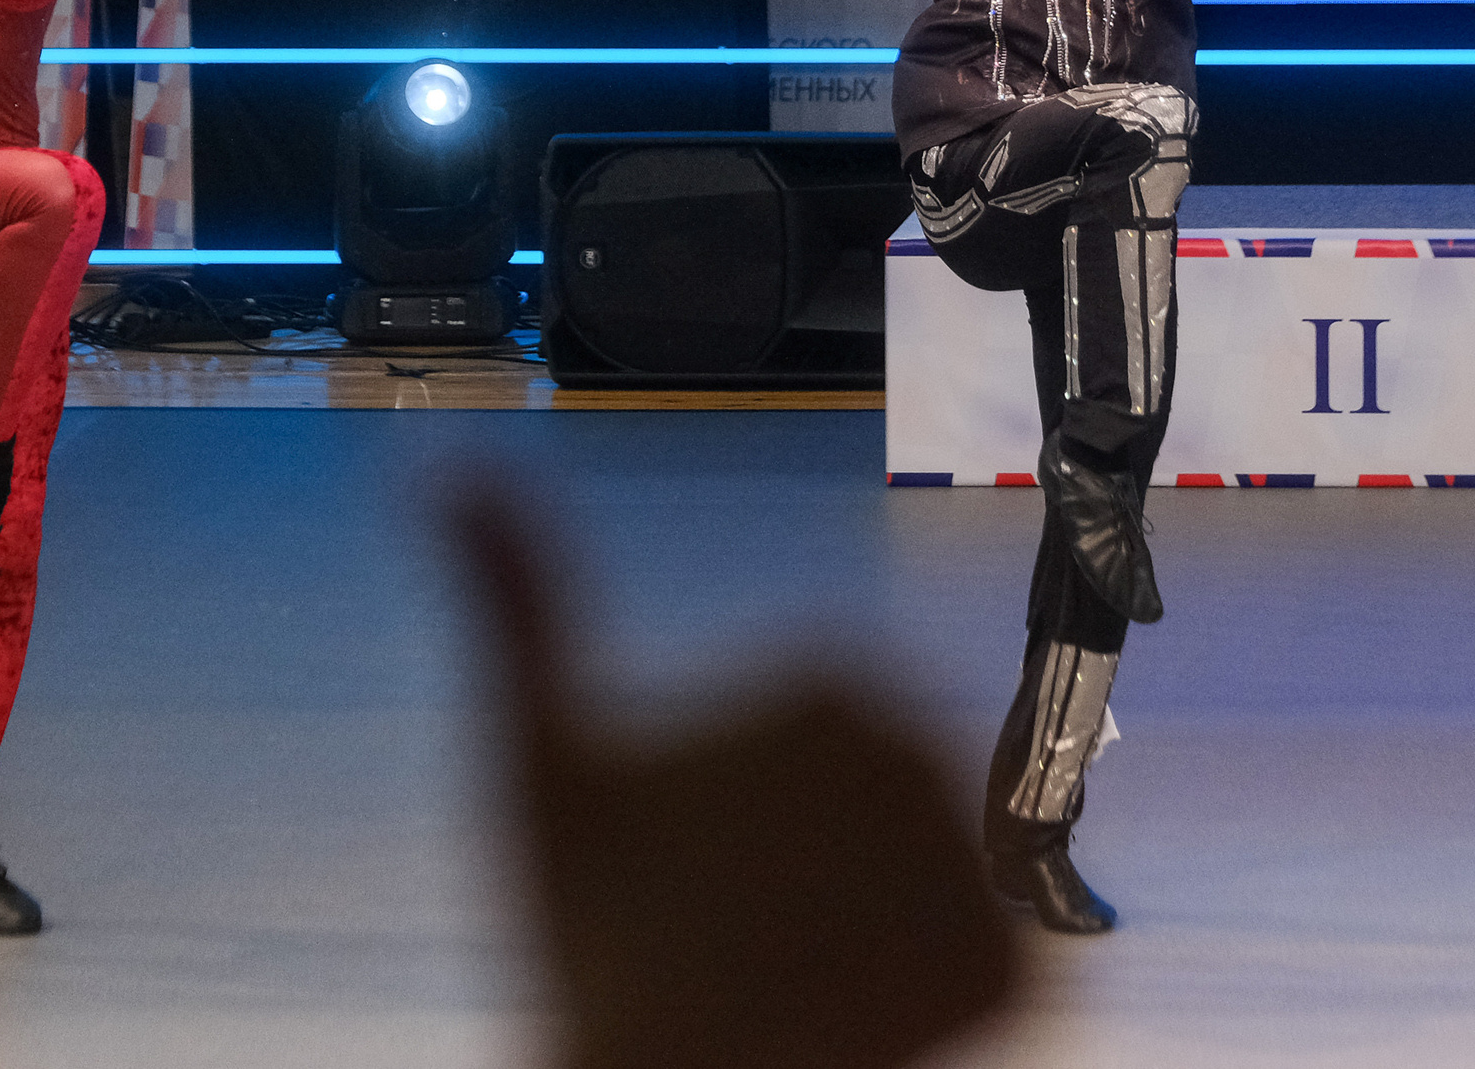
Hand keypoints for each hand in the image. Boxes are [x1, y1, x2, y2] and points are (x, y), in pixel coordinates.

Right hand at [451, 484, 1018, 1068]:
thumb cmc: (589, 932)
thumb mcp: (540, 751)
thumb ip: (517, 593)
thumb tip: (456, 464)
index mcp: (832, 672)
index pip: (824, 727)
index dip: (752, 806)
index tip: (698, 863)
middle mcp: (928, 750)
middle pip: (885, 806)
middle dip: (820, 865)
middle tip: (739, 930)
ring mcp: (977, 862)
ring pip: (927, 885)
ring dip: (871, 929)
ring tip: (792, 974)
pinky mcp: (1017, 972)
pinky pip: (991, 964)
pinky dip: (931, 992)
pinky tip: (857, 1009)